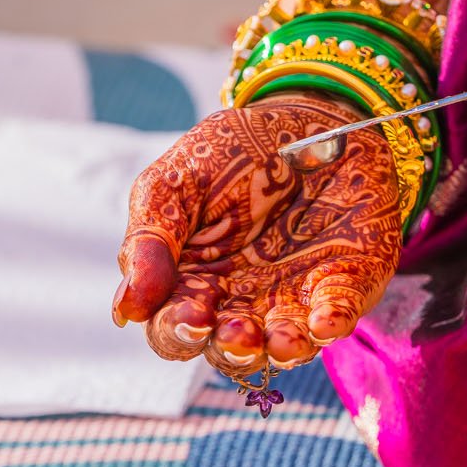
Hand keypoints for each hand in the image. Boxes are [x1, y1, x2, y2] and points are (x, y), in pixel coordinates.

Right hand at [114, 96, 402, 375]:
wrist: (307, 116)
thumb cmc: (232, 153)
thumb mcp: (176, 182)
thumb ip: (149, 240)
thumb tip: (124, 310)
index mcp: (190, 283)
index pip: (173, 329)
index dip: (177, 332)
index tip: (191, 318)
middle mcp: (239, 303)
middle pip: (228, 350)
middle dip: (232, 349)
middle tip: (237, 333)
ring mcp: (292, 298)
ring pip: (283, 346)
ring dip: (282, 349)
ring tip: (281, 338)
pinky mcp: (342, 285)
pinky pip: (337, 314)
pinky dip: (332, 323)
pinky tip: (325, 321)